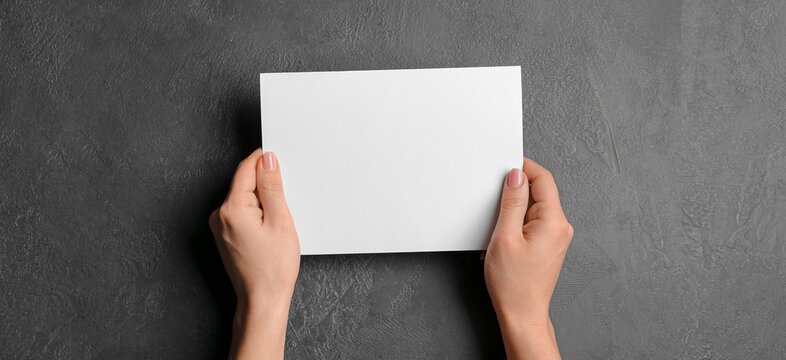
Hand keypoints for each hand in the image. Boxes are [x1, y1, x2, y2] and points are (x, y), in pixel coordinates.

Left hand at [209, 149, 299, 359]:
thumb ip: (272, 187)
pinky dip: (257, 213)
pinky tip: (271, 227)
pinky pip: (242, 213)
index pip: (246, 170)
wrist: (262, 300)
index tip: (281, 159)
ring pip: (244, 199)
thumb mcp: (280, 221)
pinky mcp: (225, 235)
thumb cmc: (273, 268)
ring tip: (280, 219)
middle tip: (287, 198)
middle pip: (244, 184)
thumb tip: (267, 160)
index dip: (264, 161)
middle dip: (266, 183)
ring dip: (263, 200)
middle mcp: (219, 215)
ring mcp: (220, 227)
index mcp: (231, 208)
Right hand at [484, 157, 572, 359]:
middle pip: (540, 191)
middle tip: (494, 198)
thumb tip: (516, 176)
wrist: (521, 314)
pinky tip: (502, 236)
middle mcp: (560, 227)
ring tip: (498, 226)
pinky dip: (516, 222)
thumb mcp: (505, 237)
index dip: (524, 167)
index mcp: (554, 221)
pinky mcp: (548, 244)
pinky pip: (533, 221)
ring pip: (534, 207)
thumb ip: (512, 202)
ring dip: (514, 208)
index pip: (543, 179)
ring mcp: (556, 236)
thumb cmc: (513, 284)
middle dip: (516, 190)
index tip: (505, 164)